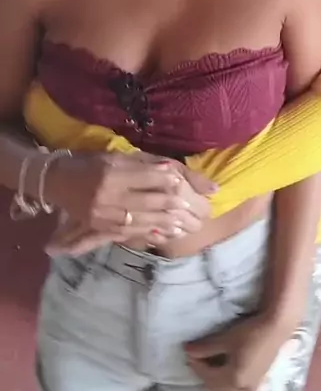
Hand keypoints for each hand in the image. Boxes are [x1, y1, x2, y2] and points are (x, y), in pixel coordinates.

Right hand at [44, 151, 214, 253]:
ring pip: (142, 219)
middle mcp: (109, 194)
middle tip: (192, 207)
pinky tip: (166, 233)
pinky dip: (151, 232)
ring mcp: (105, 213)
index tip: (184, 183)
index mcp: (113, 171)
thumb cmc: (93, 164)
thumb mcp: (119, 157)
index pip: (148, 177)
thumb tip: (176, 172)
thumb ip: (147, 164)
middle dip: (172, 205)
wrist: (58, 182)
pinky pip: (131, 232)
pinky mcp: (102, 227)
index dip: (168, 181)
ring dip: (165, 222)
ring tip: (184, 224)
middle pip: (148, 200)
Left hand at [186, 314, 289, 390]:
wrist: (276, 328)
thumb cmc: (250, 332)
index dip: (195, 364)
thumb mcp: (226, 339)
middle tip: (196, 360)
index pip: (206, 374)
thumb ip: (206, 348)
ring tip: (209, 372)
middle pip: (214, 386)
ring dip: (215, 385)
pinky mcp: (259, 382)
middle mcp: (240, 388)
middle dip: (203, 375)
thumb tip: (187, 351)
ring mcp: (251, 387)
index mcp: (232, 378)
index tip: (188, 351)